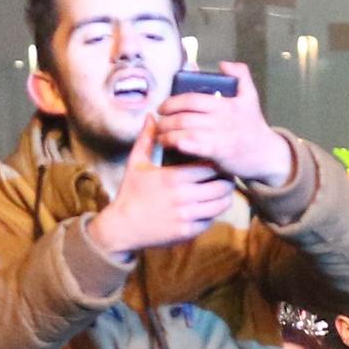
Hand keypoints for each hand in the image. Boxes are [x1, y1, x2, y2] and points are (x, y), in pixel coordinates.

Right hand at [90, 121, 241, 256]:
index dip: (218, 162)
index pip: (210, 166)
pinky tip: (207, 207)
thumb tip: (151, 116)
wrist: (122, 227)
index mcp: (174, 177)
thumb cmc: (130, 192)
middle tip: (225, 176)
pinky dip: (213, 214)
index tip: (217, 160)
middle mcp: (183, 196)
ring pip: (221, 204)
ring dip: (224, 197)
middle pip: (222, 185)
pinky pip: (211, 220)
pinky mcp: (188, 232)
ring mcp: (187, 216)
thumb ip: (146, 138)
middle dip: (226, 180)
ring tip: (221, 191)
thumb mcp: (136, 163)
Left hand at [143, 63, 290, 190]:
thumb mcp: (251, 97)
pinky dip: (179, 144)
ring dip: (168, 134)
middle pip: (184, 116)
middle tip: (157, 123)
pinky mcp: (219, 153)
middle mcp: (221, 118)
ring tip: (160, 136)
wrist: (267, 154)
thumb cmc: (254, 126)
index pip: (192, 99)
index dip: (173, 102)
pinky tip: (171, 145)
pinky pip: (194, 147)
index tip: (162, 108)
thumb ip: (241, 76)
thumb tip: (223, 64)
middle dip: (166, 120)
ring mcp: (220, 136)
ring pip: (186, 131)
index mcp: (225, 103)